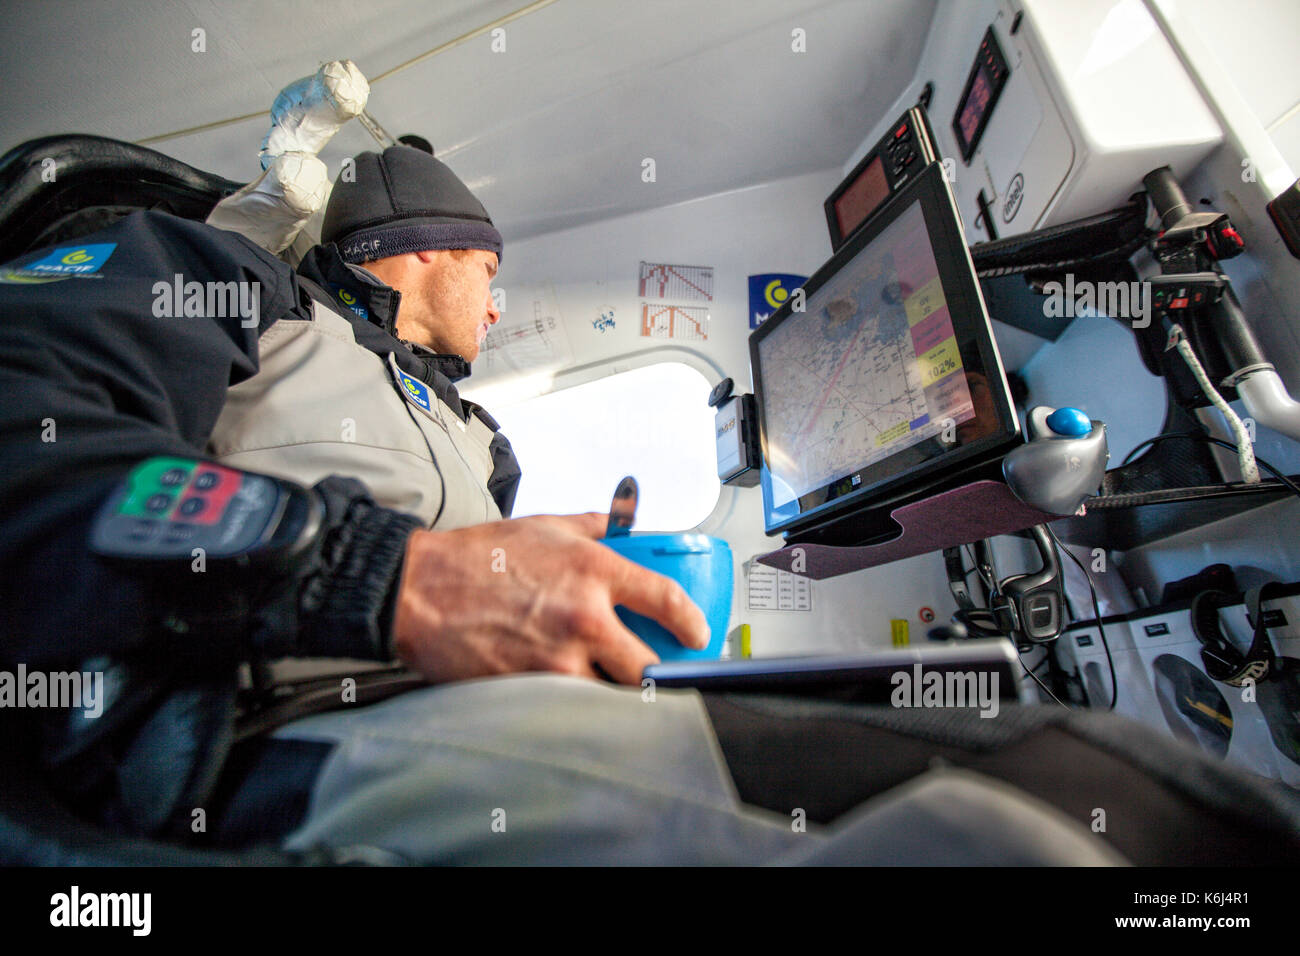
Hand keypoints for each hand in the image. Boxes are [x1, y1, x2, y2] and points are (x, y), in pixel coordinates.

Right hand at [391, 512, 709, 684]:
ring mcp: (559, 657)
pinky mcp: (532, 688)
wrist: (419, 590)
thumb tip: (618, 525)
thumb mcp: (543, 526)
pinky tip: (566, 686)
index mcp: (594, 570)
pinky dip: (575, 700)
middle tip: (653, 670)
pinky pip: (571, 704)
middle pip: (648, 666)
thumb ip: (590, 527)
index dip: (692, 623)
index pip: (667, 599)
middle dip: (655, 673)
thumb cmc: (476, 557)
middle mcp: (585, 615)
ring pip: (610, 692)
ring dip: (610, 689)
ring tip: (602, 677)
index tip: (697, 634)